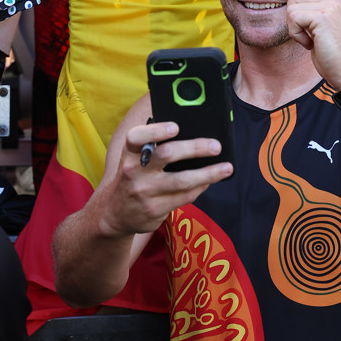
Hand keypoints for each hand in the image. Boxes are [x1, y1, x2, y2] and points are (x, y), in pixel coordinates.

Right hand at [99, 121, 232, 237]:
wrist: (113, 213)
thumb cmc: (133, 175)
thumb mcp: (133, 158)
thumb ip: (154, 145)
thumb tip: (193, 132)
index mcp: (129, 153)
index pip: (136, 137)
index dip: (156, 131)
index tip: (176, 127)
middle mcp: (134, 171)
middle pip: (167, 155)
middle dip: (195, 148)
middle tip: (217, 146)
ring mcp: (144, 193)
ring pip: (182, 180)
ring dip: (208, 173)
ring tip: (226, 168)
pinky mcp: (154, 211)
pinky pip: (184, 197)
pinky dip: (201, 187)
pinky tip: (210, 180)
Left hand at [286, 0, 340, 87]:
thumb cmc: (336, 56)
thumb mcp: (324, 29)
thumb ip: (314, 15)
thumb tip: (296, 8)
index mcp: (335, 0)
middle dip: (295, 19)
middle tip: (312, 37)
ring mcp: (330, 5)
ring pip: (291, 6)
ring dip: (296, 29)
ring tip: (314, 40)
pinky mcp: (323, 15)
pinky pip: (293, 18)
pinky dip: (297, 35)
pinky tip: (313, 44)